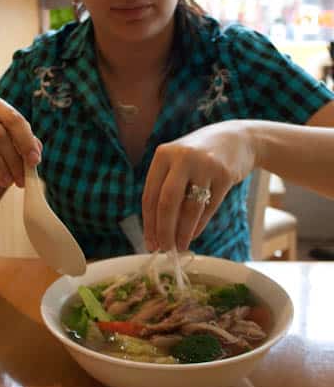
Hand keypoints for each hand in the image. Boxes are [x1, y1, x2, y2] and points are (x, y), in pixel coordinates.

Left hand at [142, 120, 254, 251]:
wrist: (238, 138)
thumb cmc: (200, 156)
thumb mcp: (178, 162)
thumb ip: (165, 188)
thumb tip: (156, 230)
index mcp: (164, 154)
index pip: (150, 194)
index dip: (149, 223)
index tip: (149, 242)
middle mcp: (182, 157)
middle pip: (166, 202)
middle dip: (164, 230)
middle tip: (164, 249)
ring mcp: (205, 165)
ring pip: (190, 208)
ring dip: (183, 232)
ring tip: (179, 246)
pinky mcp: (225, 175)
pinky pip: (209, 207)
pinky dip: (199, 225)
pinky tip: (193, 234)